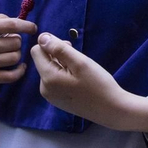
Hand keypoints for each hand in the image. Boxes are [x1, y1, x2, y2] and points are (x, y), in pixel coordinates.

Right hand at [0, 12, 36, 84]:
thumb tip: (14, 22)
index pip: (12, 25)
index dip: (27, 26)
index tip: (33, 28)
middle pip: (15, 42)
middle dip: (17, 39)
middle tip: (10, 39)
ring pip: (15, 58)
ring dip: (17, 52)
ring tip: (10, 50)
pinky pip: (9, 77)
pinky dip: (19, 72)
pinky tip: (20, 66)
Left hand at [31, 32, 147, 132]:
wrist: (110, 110)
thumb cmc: (97, 84)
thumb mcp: (80, 62)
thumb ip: (59, 48)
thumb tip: (41, 37)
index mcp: (47, 78)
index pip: (36, 51)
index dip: (51, 44)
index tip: (69, 47)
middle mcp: (44, 88)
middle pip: (43, 60)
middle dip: (57, 55)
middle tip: (78, 58)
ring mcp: (50, 96)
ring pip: (50, 69)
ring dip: (62, 64)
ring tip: (80, 70)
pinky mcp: (57, 100)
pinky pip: (55, 80)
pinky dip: (64, 75)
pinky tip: (79, 80)